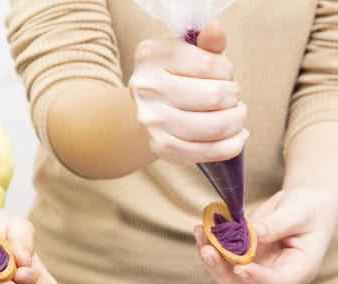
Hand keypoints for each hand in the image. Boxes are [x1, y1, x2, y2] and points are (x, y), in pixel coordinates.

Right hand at [128, 19, 247, 163]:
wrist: (148, 111)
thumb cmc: (176, 78)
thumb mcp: (188, 54)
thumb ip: (206, 45)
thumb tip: (216, 29)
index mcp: (151, 57)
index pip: (209, 64)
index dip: (227, 71)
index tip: (224, 75)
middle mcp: (146, 89)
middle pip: (213, 97)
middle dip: (233, 97)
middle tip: (232, 97)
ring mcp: (152, 122)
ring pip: (214, 126)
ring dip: (236, 121)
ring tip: (236, 115)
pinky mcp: (162, 148)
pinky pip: (207, 152)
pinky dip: (231, 146)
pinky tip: (238, 137)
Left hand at [194, 184, 337, 283]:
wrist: (305, 204)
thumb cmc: (310, 208)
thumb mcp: (299, 212)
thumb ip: (277, 225)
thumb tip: (252, 234)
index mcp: (299, 268)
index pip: (277, 282)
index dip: (258, 279)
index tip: (241, 267)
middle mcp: (275, 273)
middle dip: (223, 270)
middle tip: (208, 250)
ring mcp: (258, 267)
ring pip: (228, 274)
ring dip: (211, 257)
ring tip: (201, 234)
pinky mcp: (244, 258)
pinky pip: (223, 258)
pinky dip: (210, 245)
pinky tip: (201, 230)